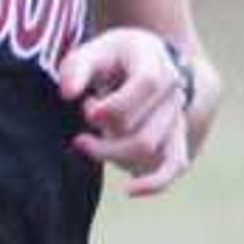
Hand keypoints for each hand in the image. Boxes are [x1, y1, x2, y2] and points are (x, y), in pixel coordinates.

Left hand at [60, 27, 195, 192]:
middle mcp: (173, 92)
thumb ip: (77, 69)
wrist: (137, 63)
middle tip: (83, 115)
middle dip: (104, 131)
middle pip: (143, 128)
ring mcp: (176, 116)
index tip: (87, 106)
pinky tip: (129, 190)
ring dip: (109, 151)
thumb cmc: (108, 58)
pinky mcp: (173, 137)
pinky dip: (155, 181)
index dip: (115, 102)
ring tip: (84, 140)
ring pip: (148, 148)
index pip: (146, 84)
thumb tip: (68, 94)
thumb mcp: (89, 52)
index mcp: (156, 64)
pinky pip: (174, 165)